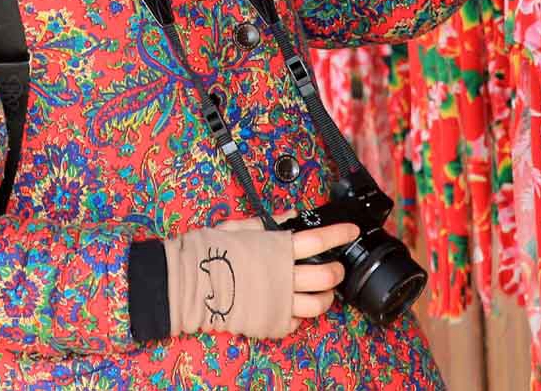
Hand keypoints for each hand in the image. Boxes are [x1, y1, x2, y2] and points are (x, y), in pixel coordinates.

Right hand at [164, 218, 359, 337]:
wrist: (189, 283)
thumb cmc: (210, 251)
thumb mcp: (239, 227)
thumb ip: (269, 223)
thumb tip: (290, 216)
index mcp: (277, 248)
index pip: (319, 240)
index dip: (340, 234)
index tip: (352, 231)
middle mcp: (283, 276)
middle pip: (326, 275)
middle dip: (336, 271)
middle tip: (335, 268)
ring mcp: (279, 302)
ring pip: (318, 305)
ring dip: (325, 297)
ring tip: (322, 291)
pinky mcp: (271, 323)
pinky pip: (297, 322)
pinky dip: (299, 315)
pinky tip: (293, 306)